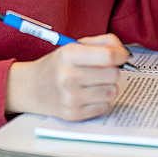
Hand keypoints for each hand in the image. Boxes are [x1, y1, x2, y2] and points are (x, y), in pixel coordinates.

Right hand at [5, 34, 131, 120]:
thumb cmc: (59, 64)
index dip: (121, 55)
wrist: (32, 87)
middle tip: (102, 69)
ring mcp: (70, 98)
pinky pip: (104, 107)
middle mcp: (68, 77)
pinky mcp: (73, 114)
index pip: (108, 56)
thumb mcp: (76, 45)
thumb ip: (103, 42)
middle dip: (113, 70)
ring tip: (96, 83)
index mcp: (68, 55)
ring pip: (112, 92)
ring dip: (109, 87)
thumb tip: (124, 52)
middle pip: (113, 74)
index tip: (122, 56)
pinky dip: (101, 100)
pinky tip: (89, 94)